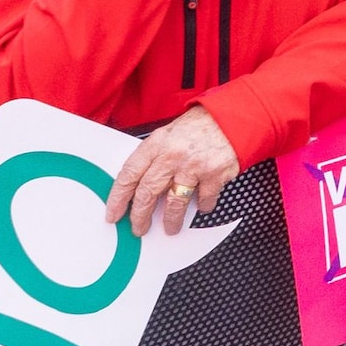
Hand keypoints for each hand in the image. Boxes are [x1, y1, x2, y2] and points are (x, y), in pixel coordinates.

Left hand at [105, 105, 238, 235]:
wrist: (231, 117)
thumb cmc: (200, 125)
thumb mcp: (169, 134)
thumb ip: (154, 157)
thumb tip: (140, 185)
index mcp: (157, 144)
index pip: (129, 174)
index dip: (118, 198)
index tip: (114, 213)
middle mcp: (172, 155)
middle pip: (148, 192)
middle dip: (140, 216)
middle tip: (138, 228)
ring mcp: (193, 166)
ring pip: (174, 202)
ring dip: (170, 219)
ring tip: (170, 228)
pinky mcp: (214, 175)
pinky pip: (203, 199)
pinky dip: (202, 206)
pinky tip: (200, 206)